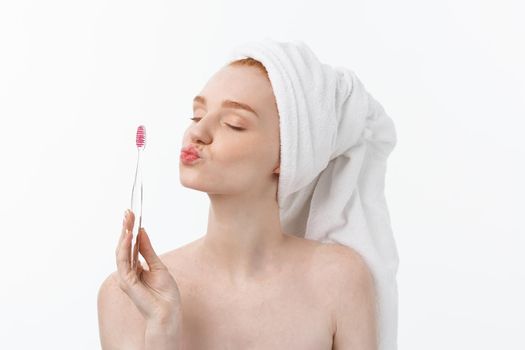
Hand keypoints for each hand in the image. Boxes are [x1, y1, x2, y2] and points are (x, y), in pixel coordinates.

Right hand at [115, 209, 181, 324]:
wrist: (168, 311)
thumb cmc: (165, 293)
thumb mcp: (158, 265)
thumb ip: (147, 250)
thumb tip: (141, 232)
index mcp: (134, 268)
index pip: (129, 245)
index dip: (129, 230)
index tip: (131, 214)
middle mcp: (127, 271)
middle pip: (123, 246)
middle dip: (125, 228)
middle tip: (128, 212)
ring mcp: (125, 277)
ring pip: (120, 252)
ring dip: (124, 234)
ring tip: (127, 219)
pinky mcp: (127, 282)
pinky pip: (123, 262)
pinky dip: (125, 248)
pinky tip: (129, 236)